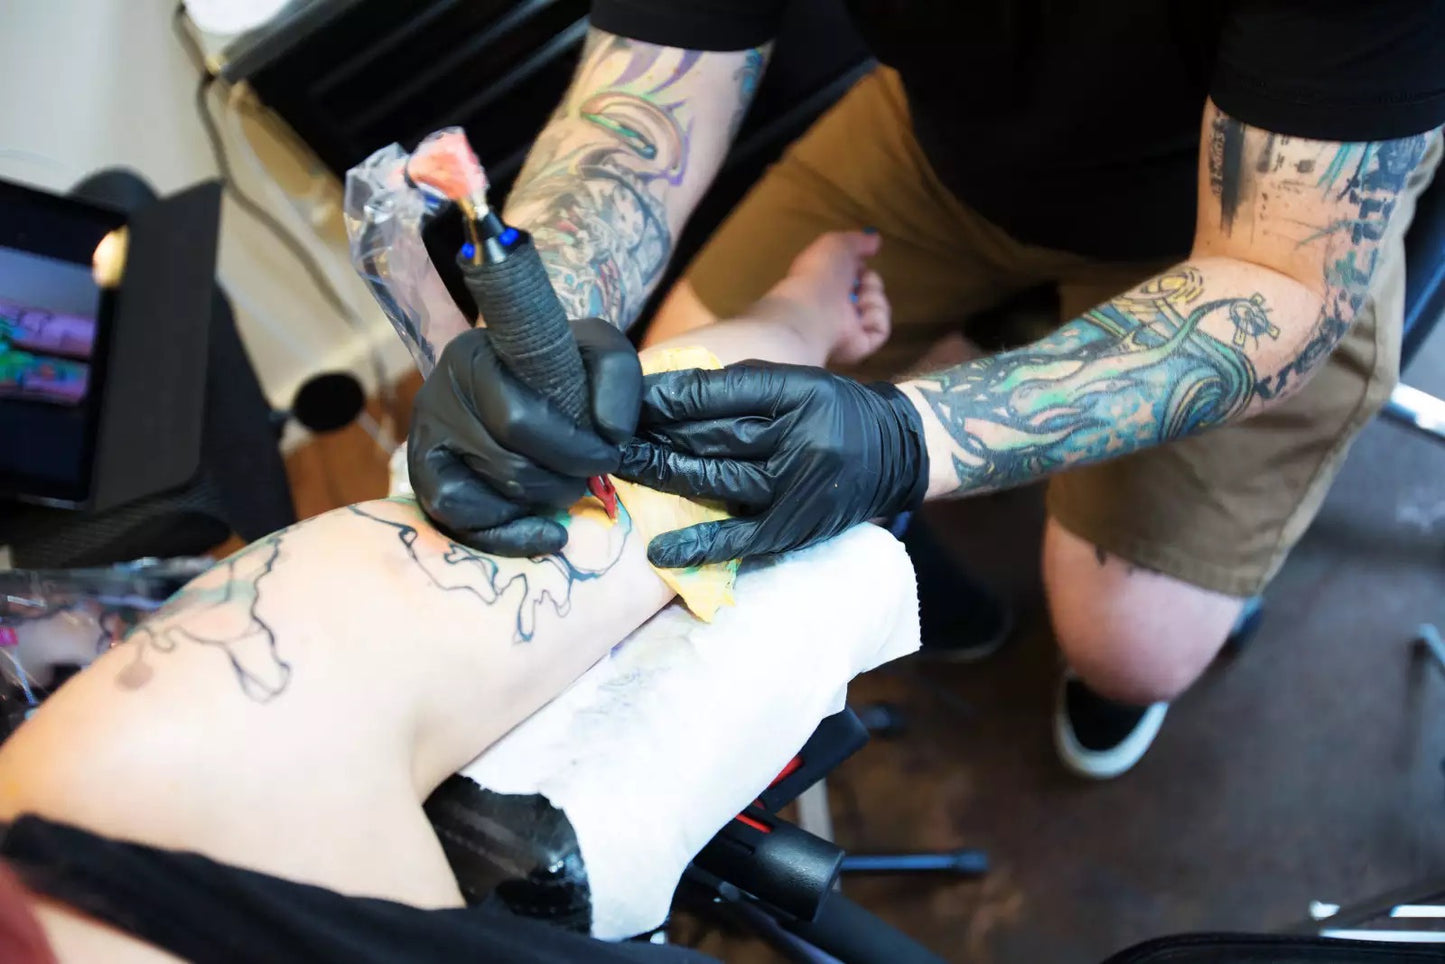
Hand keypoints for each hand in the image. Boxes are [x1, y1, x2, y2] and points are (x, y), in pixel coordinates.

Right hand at [408, 317, 641, 555]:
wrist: (520, 380)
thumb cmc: (561, 370)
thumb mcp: (597, 354)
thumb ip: (617, 379)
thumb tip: (610, 436)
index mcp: (477, 357)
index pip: (519, 421)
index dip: (568, 449)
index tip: (606, 457)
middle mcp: (440, 393)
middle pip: (510, 465)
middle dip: (563, 483)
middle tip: (586, 479)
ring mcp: (426, 435)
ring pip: (489, 493)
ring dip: (540, 504)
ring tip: (562, 491)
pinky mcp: (422, 474)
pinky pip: (457, 518)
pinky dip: (506, 532)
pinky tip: (540, 528)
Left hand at [617, 362, 928, 566]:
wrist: (899, 450)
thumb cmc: (836, 411)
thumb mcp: (796, 382)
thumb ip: (738, 387)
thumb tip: (661, 393)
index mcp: (794, 392)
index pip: (716, 392)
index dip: (663, 395)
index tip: (618, 396)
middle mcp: (793, 438)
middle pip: (708, 434)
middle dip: (650, 432)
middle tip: (598, 432)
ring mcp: (793, 487)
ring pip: (715, 479)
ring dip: (661, 474)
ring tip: (615, 469)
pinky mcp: (794, 527)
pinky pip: (740, 538)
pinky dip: (699, 544)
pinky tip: (658, 549)